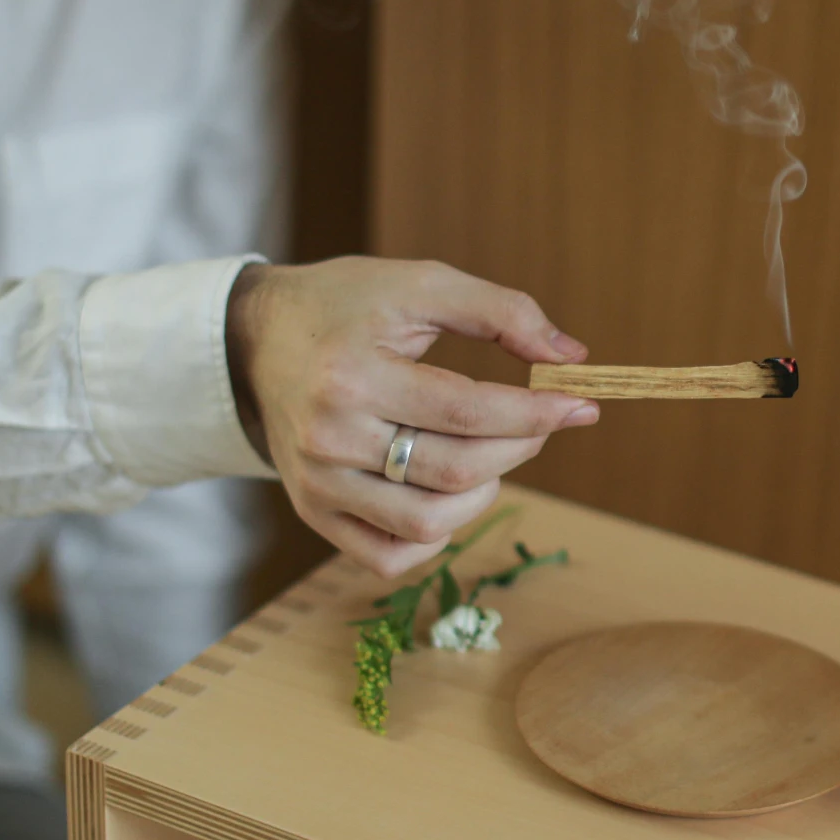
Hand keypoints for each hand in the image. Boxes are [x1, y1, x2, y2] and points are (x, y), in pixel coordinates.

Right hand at [224, 258, 596, 576]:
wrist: (256, 339)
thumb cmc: (346, 305)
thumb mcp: (420, 284)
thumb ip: (501, 311)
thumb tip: (572, 359)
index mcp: (354, 375)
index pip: (468, 412)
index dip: (537, 414)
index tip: (583, 407)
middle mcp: (330, 438)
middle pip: (455, 470)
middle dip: (519, 447)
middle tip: (539, 421)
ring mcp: (317, 484)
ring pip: (427, 524)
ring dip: (483, 493)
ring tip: (490, 454)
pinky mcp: (314, 512)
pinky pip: (389, 555)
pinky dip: (435, 535)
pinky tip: (448, 492)